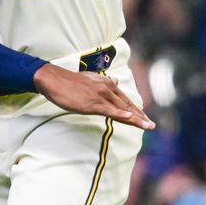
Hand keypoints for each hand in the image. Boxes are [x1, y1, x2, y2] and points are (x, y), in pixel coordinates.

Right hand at [33, 63, 154, 130]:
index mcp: (106, 83)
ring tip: (148, 126)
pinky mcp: (93, 103)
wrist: (53, 79)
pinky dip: (122, 115)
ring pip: (122, 109)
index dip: (135, 109)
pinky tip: (131, 119)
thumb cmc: (68, 81)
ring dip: (137, 118)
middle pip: (127, 104)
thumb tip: (115, 81)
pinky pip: (111, 111)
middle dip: (140, 115)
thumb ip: (103, 82)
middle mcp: (107, 88)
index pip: (124, 98)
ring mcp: (101, 95)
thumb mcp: (89, 79)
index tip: (144, 116)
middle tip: (151, 125)